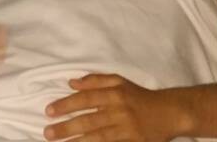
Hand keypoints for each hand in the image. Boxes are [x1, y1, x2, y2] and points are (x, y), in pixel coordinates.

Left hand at [44, 74, 186, 141]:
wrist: (169, 113)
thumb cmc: (139, 96)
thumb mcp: (119, 82)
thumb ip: (95, 80)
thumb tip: (71, 82)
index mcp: (115, 93)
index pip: (86, 98)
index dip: (66, 104)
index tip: (48, 111)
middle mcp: (120, 111)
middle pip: (89, 120)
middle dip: (67, 127)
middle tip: (48, 132)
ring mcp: (127, 130)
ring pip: (99, 137)